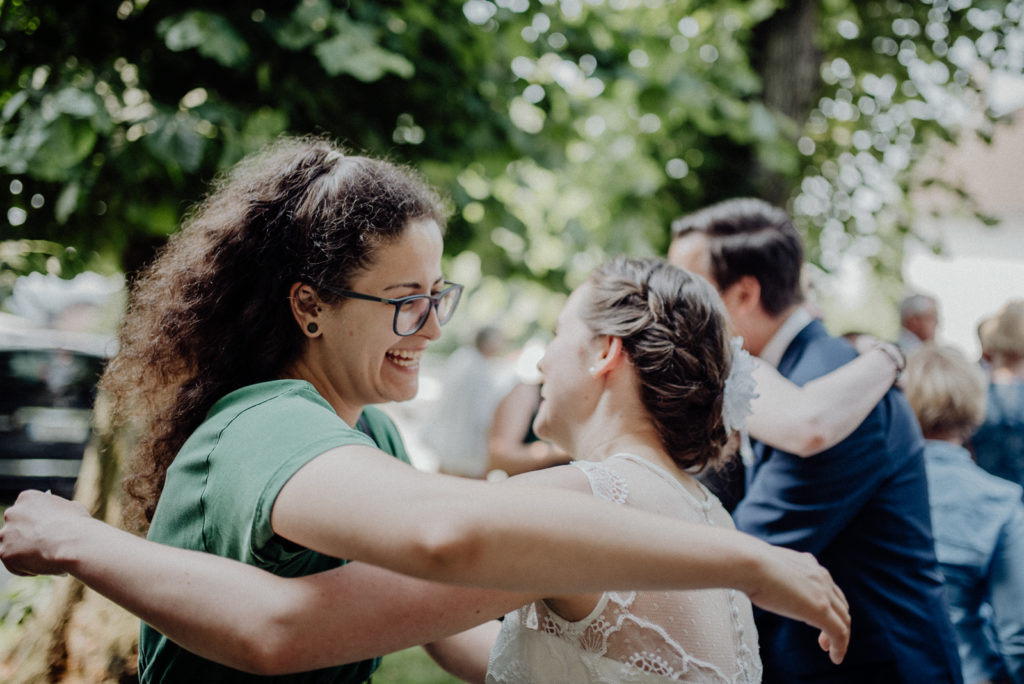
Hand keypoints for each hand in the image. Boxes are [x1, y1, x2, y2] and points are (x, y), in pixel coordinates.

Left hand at [0, 489, 90, 575]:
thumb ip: (60, 512)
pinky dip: (25, 568)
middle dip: (26, 536)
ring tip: (43, 560)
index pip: (26, 510)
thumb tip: (62, 517)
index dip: (36, 521)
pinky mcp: (4, 553)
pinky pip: (12, 564)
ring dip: (23, 553)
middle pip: (15, 527)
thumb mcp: (73, 509)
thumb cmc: (77, 525)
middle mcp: (12, 513)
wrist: (73, 543)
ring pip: (11, 546)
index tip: (45, 530)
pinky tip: (41, 568)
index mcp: (27, 498)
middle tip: (42, 545)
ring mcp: (6, 533)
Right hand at [744, 543, 849, 664]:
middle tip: (823, 638)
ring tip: (830, 649)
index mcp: (808, 564)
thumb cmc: (749, 565)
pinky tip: (835, 657)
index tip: (816, 618)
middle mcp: (821, 576)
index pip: (827, 588)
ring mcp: (823, 593)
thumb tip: (760, 579)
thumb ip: (775, 574)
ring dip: (839, 636)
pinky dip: (840, 647)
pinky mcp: (822, 610)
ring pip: (843, 619)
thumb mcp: (768, 567)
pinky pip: (840, 633)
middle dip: (836, 621)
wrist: (750, 563)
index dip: (827, 605)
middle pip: (840, 604)